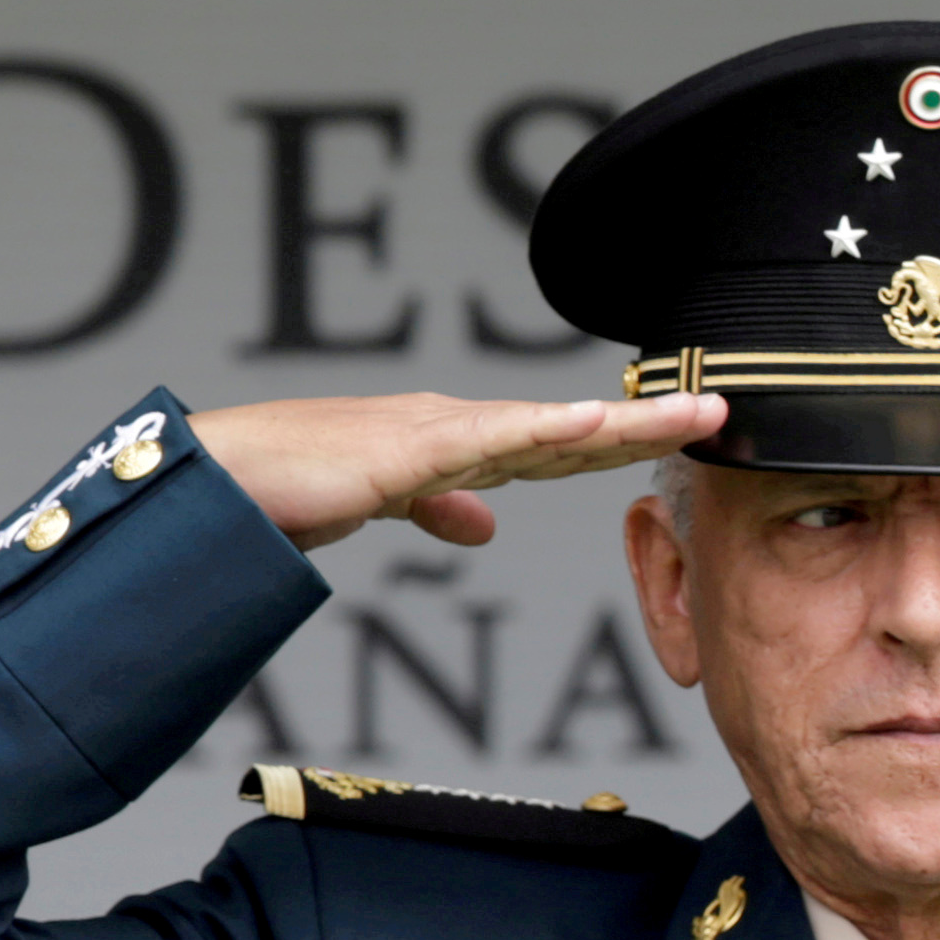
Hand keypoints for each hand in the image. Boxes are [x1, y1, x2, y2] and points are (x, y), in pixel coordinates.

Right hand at [187, 391, 726, 550]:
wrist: (216, 480)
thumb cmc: (285, 486)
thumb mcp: (382, 508)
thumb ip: (436, 509)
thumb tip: (485, 528)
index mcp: (453, 447)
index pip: (557, 448)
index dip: (622, 443)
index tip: (683, 439)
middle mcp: (455, 428)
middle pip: (572, 430)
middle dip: (648, 424)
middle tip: (723, 411)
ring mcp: (435, 432)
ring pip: (552, 426)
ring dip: (625, 422)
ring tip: (695, 412)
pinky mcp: (407, 449)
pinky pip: (491, 441)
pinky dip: (547, 431)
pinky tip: (598, 425)